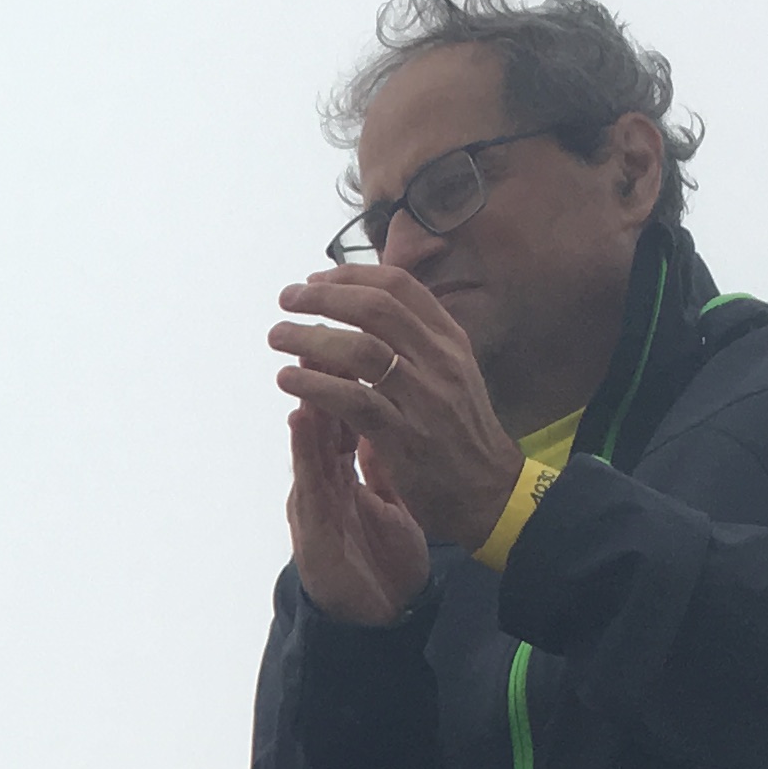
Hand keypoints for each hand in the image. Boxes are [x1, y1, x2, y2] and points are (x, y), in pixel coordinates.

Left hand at [271, 263, 518, 610]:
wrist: (490, 492)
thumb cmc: (460, 434)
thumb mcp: (450, 374)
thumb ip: (415, 342)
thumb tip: (367, 310)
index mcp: (450, 340)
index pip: (399, 287)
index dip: (352, 276)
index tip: (316, 279)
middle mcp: (441, 361)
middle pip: (376, 308)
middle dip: (325, 297)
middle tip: (287, 298)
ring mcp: (424, 398)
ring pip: (362, 350)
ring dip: (311, 337)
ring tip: (277, 336)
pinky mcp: (405, 436)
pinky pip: (353, 400)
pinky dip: (315, 386)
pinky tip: (289, 380)